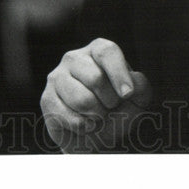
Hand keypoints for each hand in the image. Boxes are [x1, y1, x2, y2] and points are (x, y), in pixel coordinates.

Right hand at [40, 38, 152, 152]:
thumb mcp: (137, 101)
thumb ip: (141, 88)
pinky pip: (68, 116)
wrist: (94, 137)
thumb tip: (135, 81)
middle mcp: (74, 58)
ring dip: (97, 116)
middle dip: (110, 101)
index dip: (119, 73)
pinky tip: (84, 124)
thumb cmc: (117, 112)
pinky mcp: (47, 98)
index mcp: (98, 51)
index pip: (107, 52)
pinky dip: (83, 127)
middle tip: (110, 107)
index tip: (127, 94)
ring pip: (82, 99)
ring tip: (97, 116)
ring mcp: (57, 76)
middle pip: (95, 78)